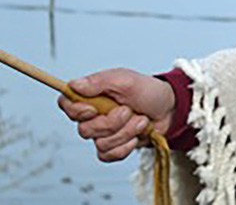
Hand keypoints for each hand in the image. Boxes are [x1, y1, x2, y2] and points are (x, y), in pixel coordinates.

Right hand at [57, 68, 175, 161]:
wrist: (169, 109)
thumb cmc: (148, 91)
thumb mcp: (125, 80)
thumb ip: (99, 82)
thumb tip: (74, 85)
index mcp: (93, 96)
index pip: (66, 104)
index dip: (76, 111)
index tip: (94, 109)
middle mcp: (94, 115)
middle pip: (84, 130)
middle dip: (112, 123)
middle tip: (129, 111)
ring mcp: (102, 133)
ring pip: (100, 144)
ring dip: (125, 132)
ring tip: (140, 120)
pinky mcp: (113, 147)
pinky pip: (108, 155)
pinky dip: (125, 147)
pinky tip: (137, 137)